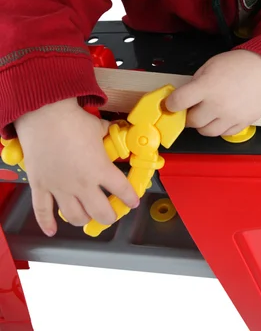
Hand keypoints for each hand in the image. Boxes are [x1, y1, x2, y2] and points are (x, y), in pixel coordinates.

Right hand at [15, 98, 138, 236]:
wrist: (44, 116)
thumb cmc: (72, 120)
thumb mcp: (98, 126)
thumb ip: (108, 133)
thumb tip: (114, 130)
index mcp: (100, 169)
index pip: (122, 190)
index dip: (130, 198)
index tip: (132, 202)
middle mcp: (82, 183)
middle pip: (101, 212)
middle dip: (109, 216)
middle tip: (111, 214)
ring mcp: (60, 187)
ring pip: (75, 216)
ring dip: (84, 219)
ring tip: (88, 217)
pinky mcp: (41, 186)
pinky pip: (42, 211)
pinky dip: (47, 223)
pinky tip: (52, 230)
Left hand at [165, 50, 260, 136]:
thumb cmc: (239, 64)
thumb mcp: (210, 65)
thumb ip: (196, 82)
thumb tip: (184, 96)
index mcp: (207, 87)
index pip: (178, 102)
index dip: (170, 104)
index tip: (170, 103)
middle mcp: (217, 105)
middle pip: (192, 121)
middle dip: (188, 115)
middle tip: (191, 108)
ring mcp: (231, 117)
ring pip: (206, 132)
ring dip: (202, 124)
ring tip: (207, 113)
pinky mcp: (243, 123)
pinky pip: (224, 134)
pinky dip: (219, 127)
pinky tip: (221, 116)